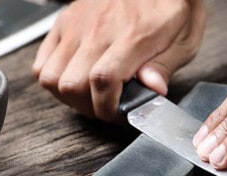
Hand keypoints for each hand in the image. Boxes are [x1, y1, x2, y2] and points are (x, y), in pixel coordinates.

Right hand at [32, 0, 204, 121]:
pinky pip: (42, 61)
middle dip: (89, 108)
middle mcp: (99, 28)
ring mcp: (77, 24)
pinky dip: (53, 78)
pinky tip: (74, 78)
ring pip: (50, 77)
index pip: (104, 81)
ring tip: (88, 95)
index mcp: (133, 35)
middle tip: (105, 107)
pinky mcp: (64, 21)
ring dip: (68, 96)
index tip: (117, 114)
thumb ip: (165, 66)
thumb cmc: (169, 5)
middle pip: (72, 85)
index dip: (106, 108)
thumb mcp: (184, 38)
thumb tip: (152, 91)